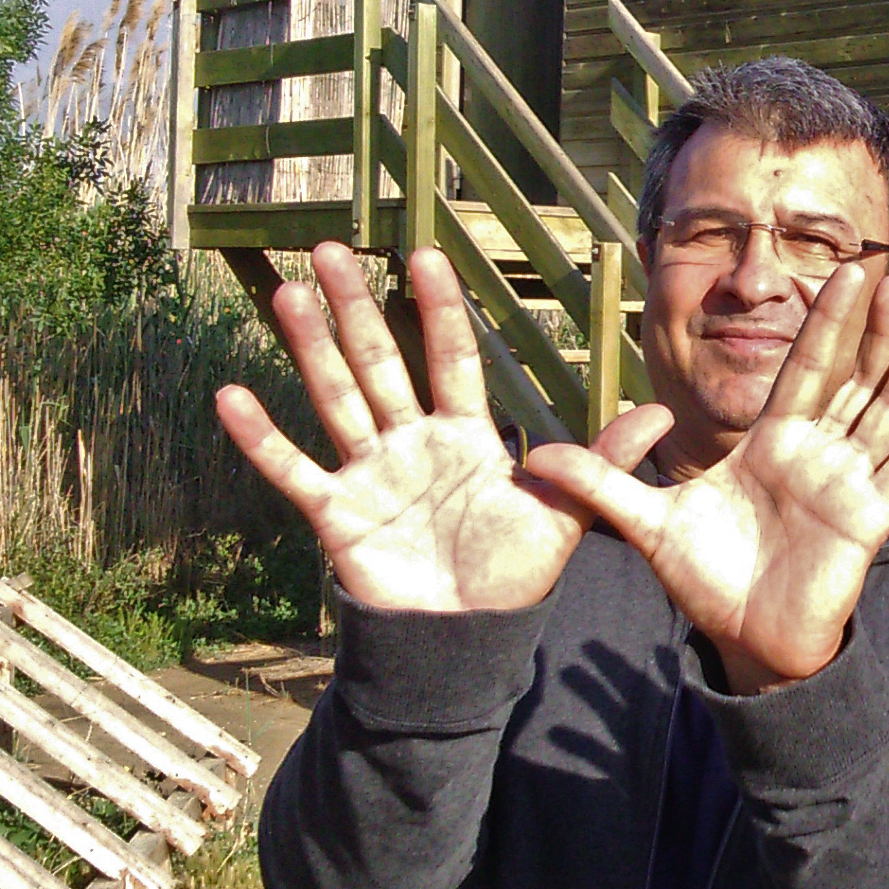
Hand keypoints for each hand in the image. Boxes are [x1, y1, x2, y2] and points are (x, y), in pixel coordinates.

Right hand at [216, 243, 649, 612]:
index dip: (440, 309)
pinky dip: (260, 437)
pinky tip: (229, 395)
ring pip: (336, 397)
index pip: (453, 358)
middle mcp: (411, 442)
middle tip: (331, 248)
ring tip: (287, 292)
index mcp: (465, 435)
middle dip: (357, 306)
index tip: (426, 254)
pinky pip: (293, 469)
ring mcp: (370, 472)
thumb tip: (659, 414)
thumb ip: (600, 461)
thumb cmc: (512, 574)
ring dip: (310, 348)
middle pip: (381, 361)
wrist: (467, 639)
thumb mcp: (564, 515)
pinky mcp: (336, 513)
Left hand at [522, 263, 888, 689]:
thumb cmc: (706, 580)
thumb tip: (535, 458)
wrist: (744, 642)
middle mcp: (816, 451)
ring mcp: (848, 481)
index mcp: (770, 441)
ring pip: (888, 406)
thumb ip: (603, 483)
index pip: (803, 366)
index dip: (824, 319)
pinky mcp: (868, 517)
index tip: (845, 269)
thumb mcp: (647, 524)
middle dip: (876, 321)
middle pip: (854, 371)